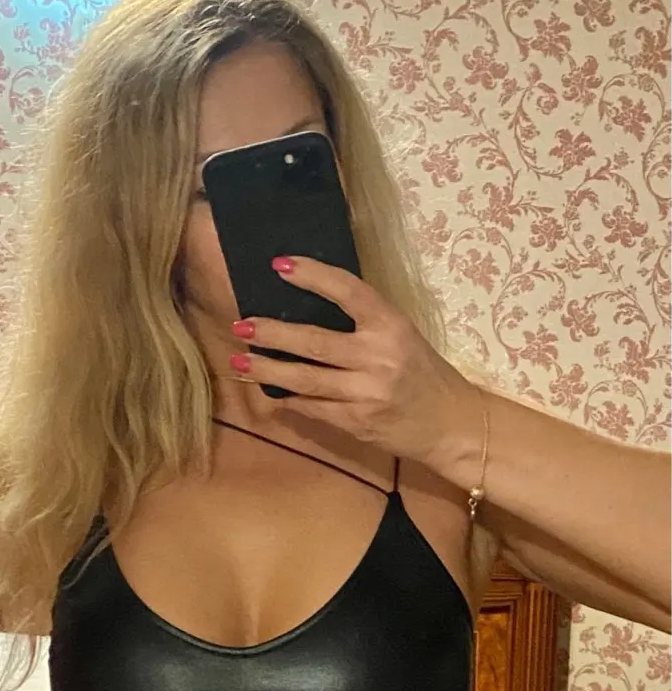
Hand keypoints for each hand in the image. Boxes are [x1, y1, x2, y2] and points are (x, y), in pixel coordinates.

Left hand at [227, 255, 479, 469]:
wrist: (451, 425)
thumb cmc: (424, 374)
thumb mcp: (402, 336)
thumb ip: (364, 323)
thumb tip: (308, 308)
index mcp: (392, 325)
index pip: (348, 290)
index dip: (312, 276)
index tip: (280, 265)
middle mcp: (378, 356)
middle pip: (314, 341)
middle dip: (272, 334)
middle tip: (241, 325)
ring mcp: (366, 393)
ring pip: (305, 379)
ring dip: (268, 371)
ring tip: (239, 362)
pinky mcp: (357, 423)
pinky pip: (313, 408)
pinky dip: (290, 400)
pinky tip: (271, 394)